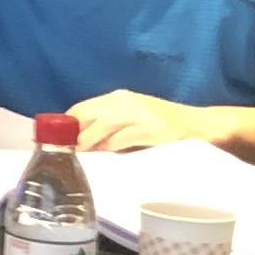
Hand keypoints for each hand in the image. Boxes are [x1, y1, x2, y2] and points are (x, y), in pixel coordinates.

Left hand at [67, 89, 222, 152]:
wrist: (203, 127)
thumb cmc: (164, 129)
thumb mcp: (131, 122)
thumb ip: (106, 130)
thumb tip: (75, 146)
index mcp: (118, 99)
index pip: (81, 109)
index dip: (64, 126)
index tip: (51, 142)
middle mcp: (127, 102)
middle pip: (88, 115)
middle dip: (72, 135)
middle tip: (60, 153)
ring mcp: (143, 114)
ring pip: (105, 124)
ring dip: (88, 141)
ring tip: (77, 155)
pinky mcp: (156, 129)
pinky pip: (127, 137)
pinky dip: (113, 146)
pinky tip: (105, 154)